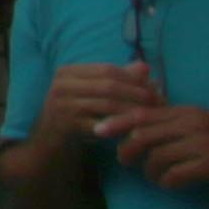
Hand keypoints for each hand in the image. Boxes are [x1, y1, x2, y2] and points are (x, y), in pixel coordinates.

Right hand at [39, 61, 166, 145]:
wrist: (49, 141)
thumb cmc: (75, 114)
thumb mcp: (93, 92)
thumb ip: (118, 79)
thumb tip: (145, 67)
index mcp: (67, 72)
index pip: (108, 69)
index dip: (133, 78)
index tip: (155, 88)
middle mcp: (62, 85)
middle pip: (109, 85)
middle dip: (137, 94)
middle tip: (159, 103)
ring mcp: (62, 105)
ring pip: (107, 104)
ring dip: (133, 111)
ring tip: (151, 116)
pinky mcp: (67, 125)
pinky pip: (102, 124)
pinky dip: (121, 127)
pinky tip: (136, 130)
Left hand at [98, 101, 208, 186]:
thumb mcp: (204, 122)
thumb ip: (174, 120)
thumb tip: (139, 123)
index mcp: (187, 111)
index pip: (143, 113)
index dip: (118, 122)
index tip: (98, 130)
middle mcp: (192, 123)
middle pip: (144, 134)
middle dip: (127, 150)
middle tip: (124, 162)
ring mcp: (203, 143)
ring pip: (157, 156)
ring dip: (149, 170)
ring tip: (154, 176)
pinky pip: (176, 174)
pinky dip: (167, 182)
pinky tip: (170, 184)